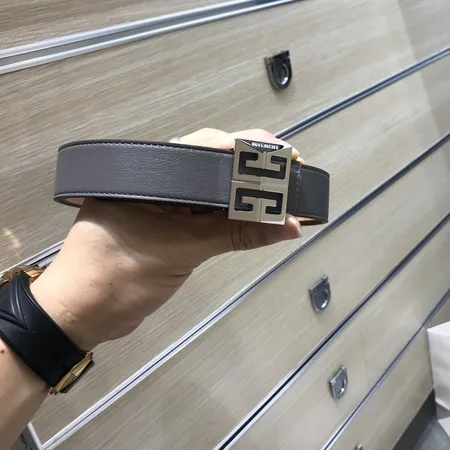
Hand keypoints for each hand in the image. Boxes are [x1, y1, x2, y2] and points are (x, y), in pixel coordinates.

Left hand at [31, 128, 302, 349]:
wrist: (83, 315)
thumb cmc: (119, 277)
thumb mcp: (181, 250)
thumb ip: (235, 234)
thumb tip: (289, 224)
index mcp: (150, 175)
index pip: (205, 150)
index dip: (246, 151)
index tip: (282, 155)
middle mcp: (157, 184)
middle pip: (213, 168)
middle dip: (252, 170)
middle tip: (290, 171)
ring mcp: (164, 207)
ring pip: (212, 194)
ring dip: (245, 197)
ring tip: (284, 194)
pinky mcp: (170, 229)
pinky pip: (207, 217)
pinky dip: (232, 219)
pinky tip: (258, 218)